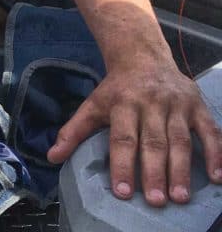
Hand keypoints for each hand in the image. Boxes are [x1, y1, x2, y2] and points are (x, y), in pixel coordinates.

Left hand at [48, 60, 221, 205]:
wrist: (143, 56)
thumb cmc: (117, 88)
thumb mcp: (93, 105)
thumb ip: (74, 131)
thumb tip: (52, 156)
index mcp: (123, 103)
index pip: (122, 138)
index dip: (123, 165)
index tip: (123, 191)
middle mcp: (150, 103)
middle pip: (153, 142)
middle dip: (154, 172)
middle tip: (156, 202)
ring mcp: (176, 104)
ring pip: (181, 140)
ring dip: (182, 170)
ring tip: (180, 196)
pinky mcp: (197, 106)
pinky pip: (210, 131)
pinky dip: (216, 154)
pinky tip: (217, 177)